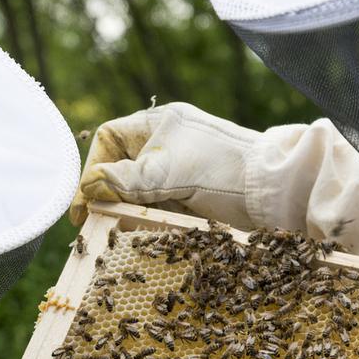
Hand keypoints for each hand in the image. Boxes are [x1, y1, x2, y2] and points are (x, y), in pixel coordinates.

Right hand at [71, 102, 261, 227]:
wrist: (274, 190)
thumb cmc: (224, 171)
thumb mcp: (168, 175)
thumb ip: (126, 181)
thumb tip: (89, 186)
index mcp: (160, 124)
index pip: (110, 139)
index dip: (92, 168)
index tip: (84, 202)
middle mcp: (168, 144)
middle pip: (122, 168)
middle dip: (108, 195)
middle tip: (94, 223)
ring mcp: (181, 170)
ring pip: (140, 191)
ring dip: (128, 212)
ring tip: (118, 233)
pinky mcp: (194, 195)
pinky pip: (160, 207)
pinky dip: (150, 220)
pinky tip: (144, 234)